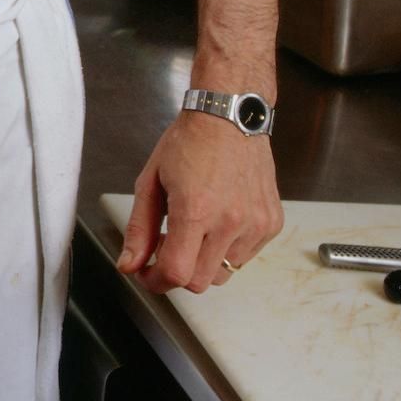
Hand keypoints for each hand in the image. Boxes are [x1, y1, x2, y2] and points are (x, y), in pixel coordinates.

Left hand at [117, 114, 282, 293]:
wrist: (229, 118)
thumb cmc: (189, 142)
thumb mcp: (151, 181)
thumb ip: (138, 228)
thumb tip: (129, 265)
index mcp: (195, 210)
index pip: (176, 273)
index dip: (155, 281)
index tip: (146, 273)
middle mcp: (230, 222)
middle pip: (200, 282)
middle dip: (177, 273)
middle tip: (166, 247)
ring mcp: (255, 225)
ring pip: (224, 273)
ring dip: (204, 262)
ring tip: (194, 230)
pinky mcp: (271, 224)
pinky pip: (246, 257)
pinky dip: (228, 250)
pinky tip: (218, 222)